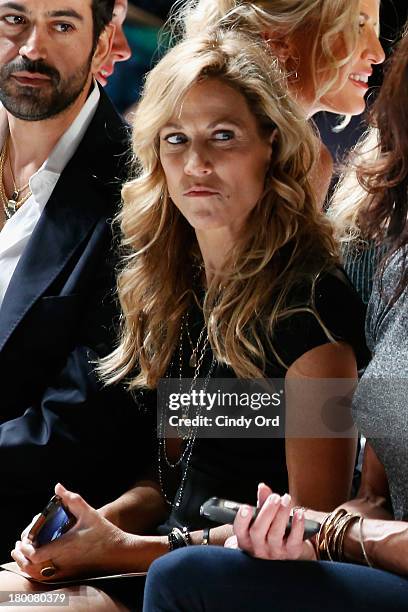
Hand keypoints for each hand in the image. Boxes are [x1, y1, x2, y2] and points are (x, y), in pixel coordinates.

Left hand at [11, 483, 134, 580]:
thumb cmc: (104, 532)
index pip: (35, 554)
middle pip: (32, 566)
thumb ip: (71, 499)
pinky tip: (43, 557)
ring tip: (29, 550)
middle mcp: (62, 561)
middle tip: (23, 544)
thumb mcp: (88, 512)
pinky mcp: (70, 573)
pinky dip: (40, 568)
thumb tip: (58, 487)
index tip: (26, 537)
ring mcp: (66, 569)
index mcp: (64, 546)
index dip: (26, 547)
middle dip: (24, 555)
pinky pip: (48, 575)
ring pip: (39, 573)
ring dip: (30, 563)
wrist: (118, 551)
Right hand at [225, 483, 309, 560]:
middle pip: (258, 531)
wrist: (288, 549)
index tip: (246, 507)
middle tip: (275, 497)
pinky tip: (299, 513)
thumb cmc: (270, 530)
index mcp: (246, 538)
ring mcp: (274, 552)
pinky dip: (297, 526)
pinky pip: (294, 540)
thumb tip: (262, 487)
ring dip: (281, 514)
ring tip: (286, 499)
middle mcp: (258, 548)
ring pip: (276, 534)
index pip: (239, 530)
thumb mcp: (263, 517)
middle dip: (266, 512)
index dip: (242, 520)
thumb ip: (262, 502)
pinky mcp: (291, 553)